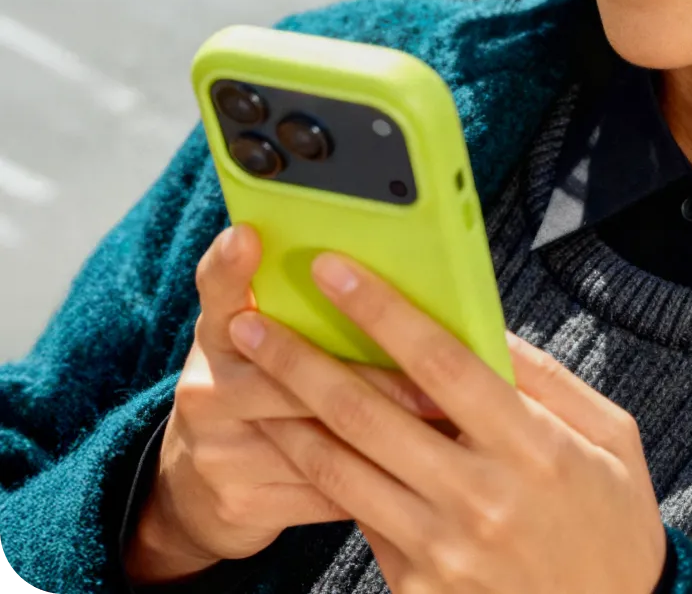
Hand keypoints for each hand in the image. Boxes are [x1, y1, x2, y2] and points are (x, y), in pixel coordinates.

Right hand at [125, 225, 441, 584]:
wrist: (194, 488)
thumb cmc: (257, 388)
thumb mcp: (262, 342)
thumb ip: (298, 309)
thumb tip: (383, 270)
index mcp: (217, 333)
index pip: (218, 290)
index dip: (230, 266)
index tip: (248, 236)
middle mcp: (207, 388)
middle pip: (295, 374)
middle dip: (378, 377)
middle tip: (438, 377)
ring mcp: (219, 452)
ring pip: (318, 438)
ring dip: (390, 432)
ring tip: (448, 421)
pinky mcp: (241, 504)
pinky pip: (322, 489)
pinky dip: (377, 477)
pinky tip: (420, 469)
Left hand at [229, 252, 667, 593]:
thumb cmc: (613, 518)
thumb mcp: (608, 434)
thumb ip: (547, 378)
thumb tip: (483, 326)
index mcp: (532, 445)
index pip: (440, 363)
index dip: (383, 312)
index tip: (336, 271)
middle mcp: (479, 496)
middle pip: (369, 415)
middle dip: (302, 360)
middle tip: (252, 322)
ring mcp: (442, 547)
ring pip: (344, 468)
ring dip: (288, 416)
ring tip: (248, 374)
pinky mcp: (417, 584)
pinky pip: (360, 514)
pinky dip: (321, 470)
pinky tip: (292, 435)